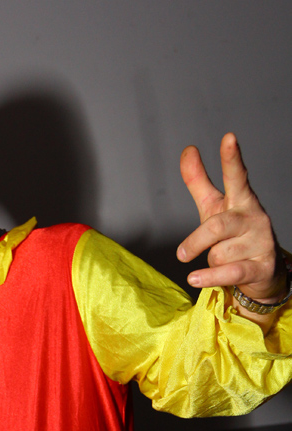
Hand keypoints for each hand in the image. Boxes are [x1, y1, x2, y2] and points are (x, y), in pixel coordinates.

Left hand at [177, 133, 286, 303]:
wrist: (263, 272)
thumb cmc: (234, 235)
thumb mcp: (214, 208)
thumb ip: (199, 182)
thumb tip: (188, 150)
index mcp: (241, 200)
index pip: (237, 176)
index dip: (231, 159)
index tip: (229, 138)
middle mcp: (254, 217)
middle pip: (217, 226)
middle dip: (196, 241)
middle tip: (181, 254)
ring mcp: (261, 242)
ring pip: (218, 253)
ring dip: (211, 262)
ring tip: (222, 262)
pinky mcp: (262, 267)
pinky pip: (230, 272)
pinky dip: (210, 276)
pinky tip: (195, 278)